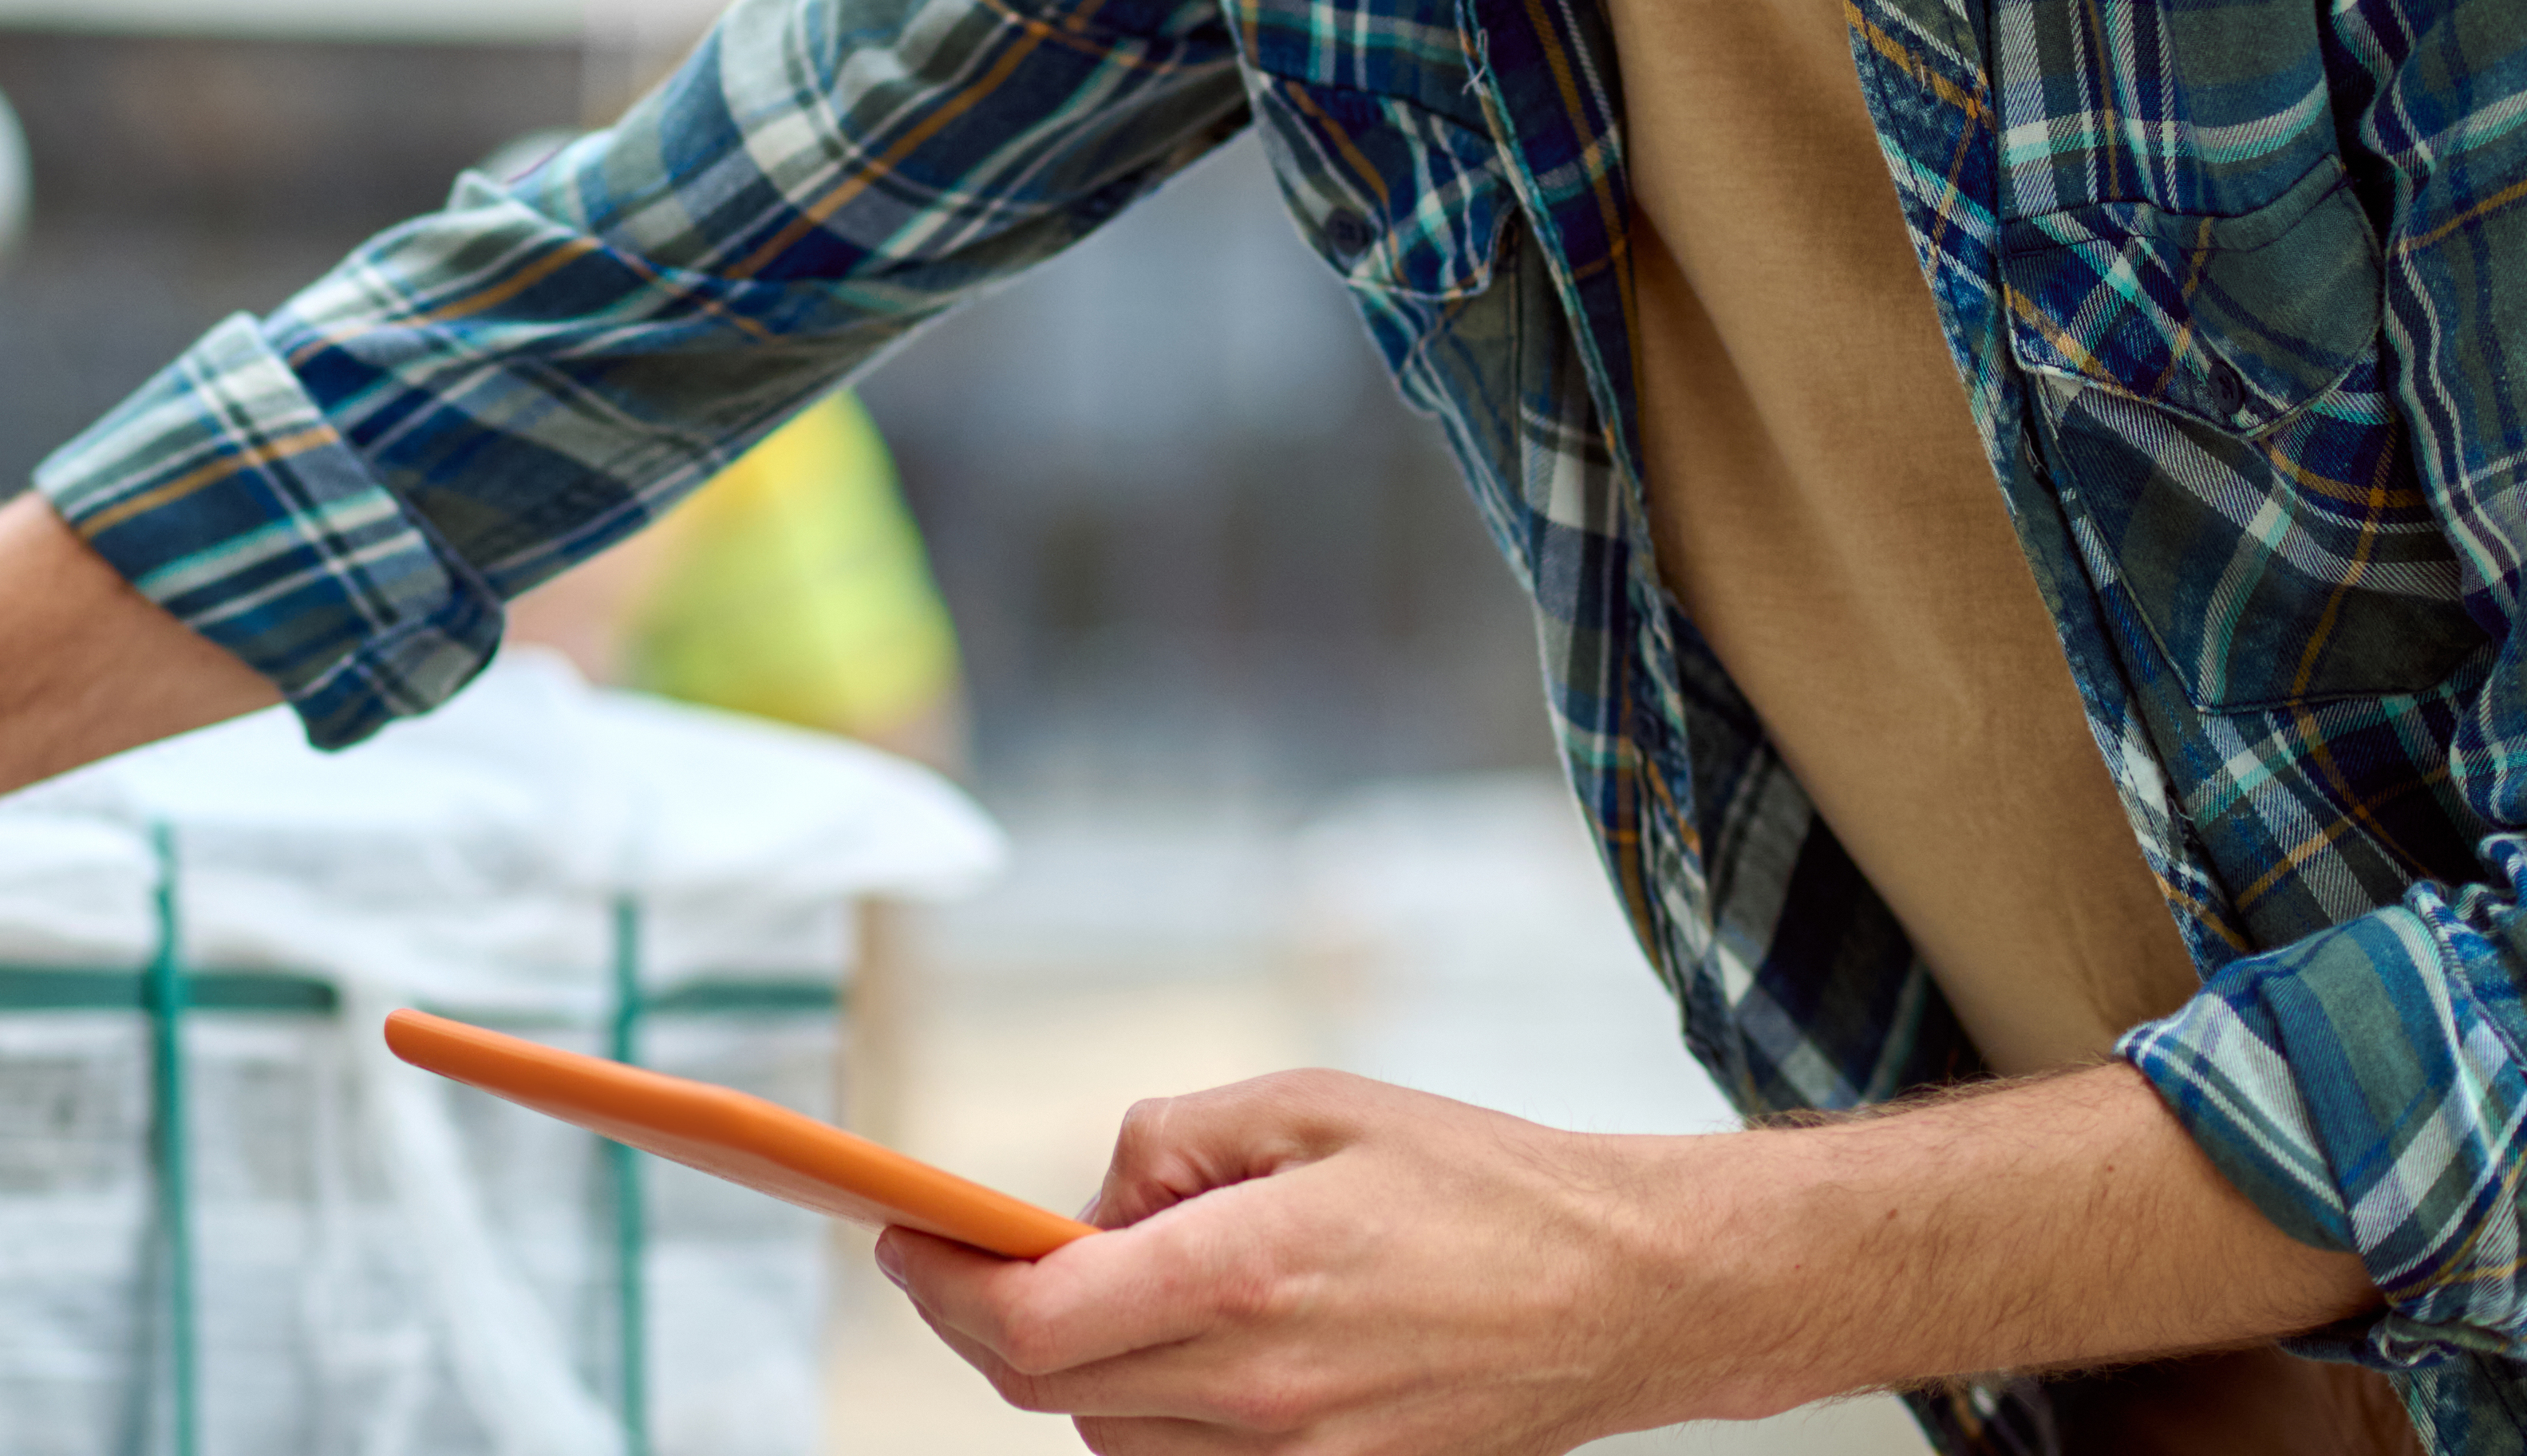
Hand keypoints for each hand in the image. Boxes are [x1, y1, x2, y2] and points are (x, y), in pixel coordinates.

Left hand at [879, 1055, 2384, 1449]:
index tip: (899, 1241)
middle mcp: (1257, 1393)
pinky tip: (1191, 1336)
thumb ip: (1174, 1142)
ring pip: (1112, 1433)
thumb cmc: (1476, 1180)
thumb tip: (1089, 1200)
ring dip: (1083, 1362)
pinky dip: (1158, 1405)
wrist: (1627, 1289)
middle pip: (1047, 1389)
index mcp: (1243, 1278)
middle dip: (991, 1318)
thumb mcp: (1309, 1103)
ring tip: (1121, 1280)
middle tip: (974, 1252)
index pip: (1024, 1326)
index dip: (936, 1289)